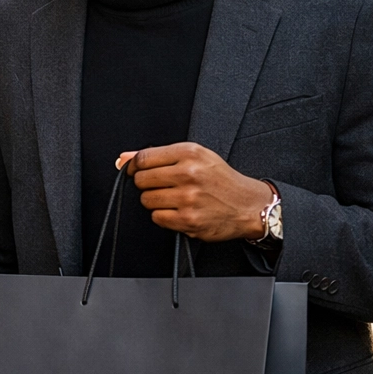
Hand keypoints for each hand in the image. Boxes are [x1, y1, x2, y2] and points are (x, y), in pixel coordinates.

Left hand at [117, 143, 273, 242]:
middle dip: (146, 184)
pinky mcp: (189, 220)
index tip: (134, 171)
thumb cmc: (221, 180)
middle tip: (162, 186)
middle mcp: (189, 174)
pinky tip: (179, 210)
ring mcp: (189, 198)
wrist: (249, 205)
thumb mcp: (196, 157)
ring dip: (155, 201)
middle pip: (141, 180)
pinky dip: (164, 216)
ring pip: (147, 200)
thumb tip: (123, 158)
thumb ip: (158, 155)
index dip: (133, 166)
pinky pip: (157, 218)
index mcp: (190, 153)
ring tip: (174, 198)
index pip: (143, 158)